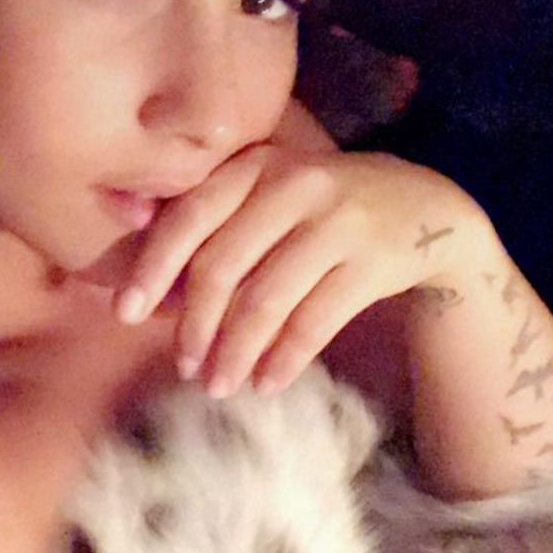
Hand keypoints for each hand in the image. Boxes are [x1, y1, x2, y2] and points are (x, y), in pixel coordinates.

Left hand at [113, 143, 490, 396]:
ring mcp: (338, 221)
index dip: (153, 268)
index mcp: (255, 165)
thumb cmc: (320, 212)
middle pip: (222, 266)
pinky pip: (315, 321)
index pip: (189, 217)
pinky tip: (266, 384)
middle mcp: (294, 184)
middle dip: (195, 326)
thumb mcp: (267, 196)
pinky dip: (284, 359)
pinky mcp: (374, 261)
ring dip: (236, 353)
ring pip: (266, 300)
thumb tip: (137, 287)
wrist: (426, 210)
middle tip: (184, 367)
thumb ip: (209, 224)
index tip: (126, 314)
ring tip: (219, 386)